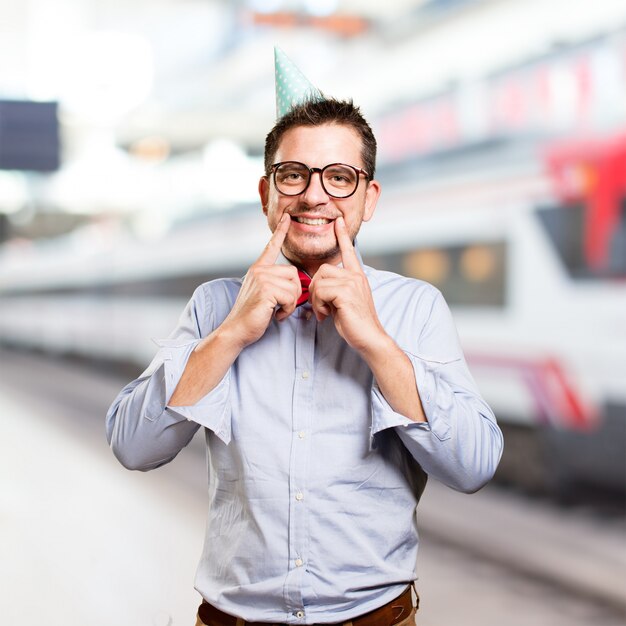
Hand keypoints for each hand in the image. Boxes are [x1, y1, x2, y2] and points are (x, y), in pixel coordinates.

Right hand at [222, 214, 299, 347]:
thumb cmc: (252, 316)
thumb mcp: (263, 294)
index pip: (271, 246)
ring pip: (294, 286)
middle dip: (294, 292)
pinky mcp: (266, 290)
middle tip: (282, 306)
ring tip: (277, 310)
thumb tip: (296, 284)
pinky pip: (291, 296)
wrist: (236, 330)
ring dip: (291, 303)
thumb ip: (275, 284)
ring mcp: (261, 279)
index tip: (287, 217)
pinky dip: (288, 309)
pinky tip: (275, 314)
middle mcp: (259, 270)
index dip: (281, 232)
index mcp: (258, 269)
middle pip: (293, 273)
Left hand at [308, 217, 387, 352]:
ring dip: (316, 299)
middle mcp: (356, 276)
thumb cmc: (354, 324)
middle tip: (321, 307)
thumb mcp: (342, 303)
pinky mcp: (346, 292)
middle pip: (322, 270)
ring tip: (324, 312)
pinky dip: (318, 304)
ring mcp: (352, 283)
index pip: (349, 252)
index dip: (343, 236)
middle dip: (316, 289)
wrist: (369, 338)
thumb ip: (334, 290)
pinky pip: (321, 290)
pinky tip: (325, 315)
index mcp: (357, 276)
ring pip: (319, 280)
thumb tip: (318, 288)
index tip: (338, 222)